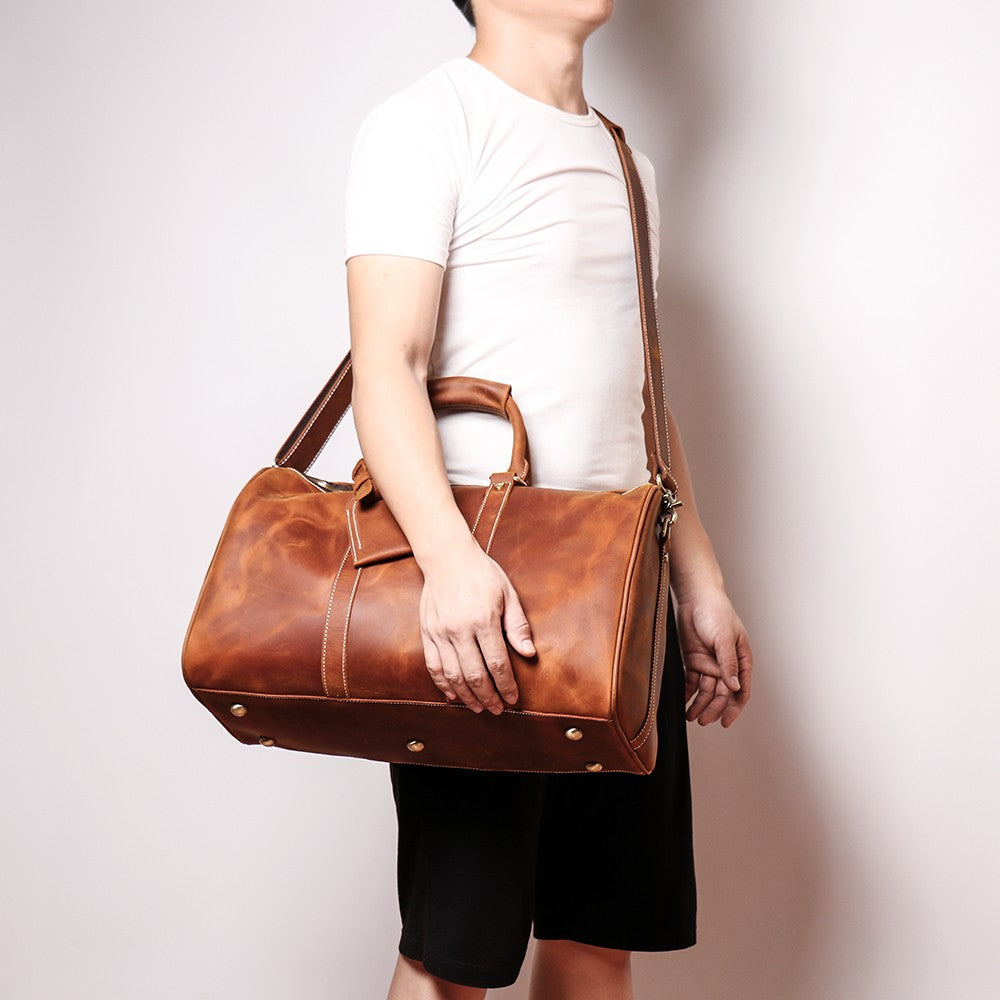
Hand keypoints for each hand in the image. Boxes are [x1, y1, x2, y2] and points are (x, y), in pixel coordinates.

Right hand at [418, 536, 535, 714]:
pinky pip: (433, 666)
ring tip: (479, 708)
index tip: (513, 699)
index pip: (497, 663)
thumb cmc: (482, 574)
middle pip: (475, 675)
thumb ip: (517, 625)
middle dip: (488, 697)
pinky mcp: (427, 632)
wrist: (447, 557)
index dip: (506, 686)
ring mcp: (440, 632)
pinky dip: (443, 685)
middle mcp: (459, 629)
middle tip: (498, 710)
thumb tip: (529, 653)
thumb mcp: (508, 594)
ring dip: (467, 697)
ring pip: (453, 676)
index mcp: (483, 619)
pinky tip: (454, 696)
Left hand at [674, 585, 753, 726]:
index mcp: (741, 660)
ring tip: (690, 717)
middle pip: (721, 694)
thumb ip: (728, 663)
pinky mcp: (693, 660)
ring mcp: (709, 663)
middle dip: (713, 708)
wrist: (695, 597)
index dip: (734, 708)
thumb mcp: (724, 638)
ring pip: (706, 690)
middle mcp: (726, 665)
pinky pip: (692, 681)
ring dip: (700, 704)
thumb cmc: (716, 612)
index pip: (741, 690)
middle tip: (702, 721)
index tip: (725, 722)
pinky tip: (683, 703)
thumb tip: (733, 687)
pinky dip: (688, 693)